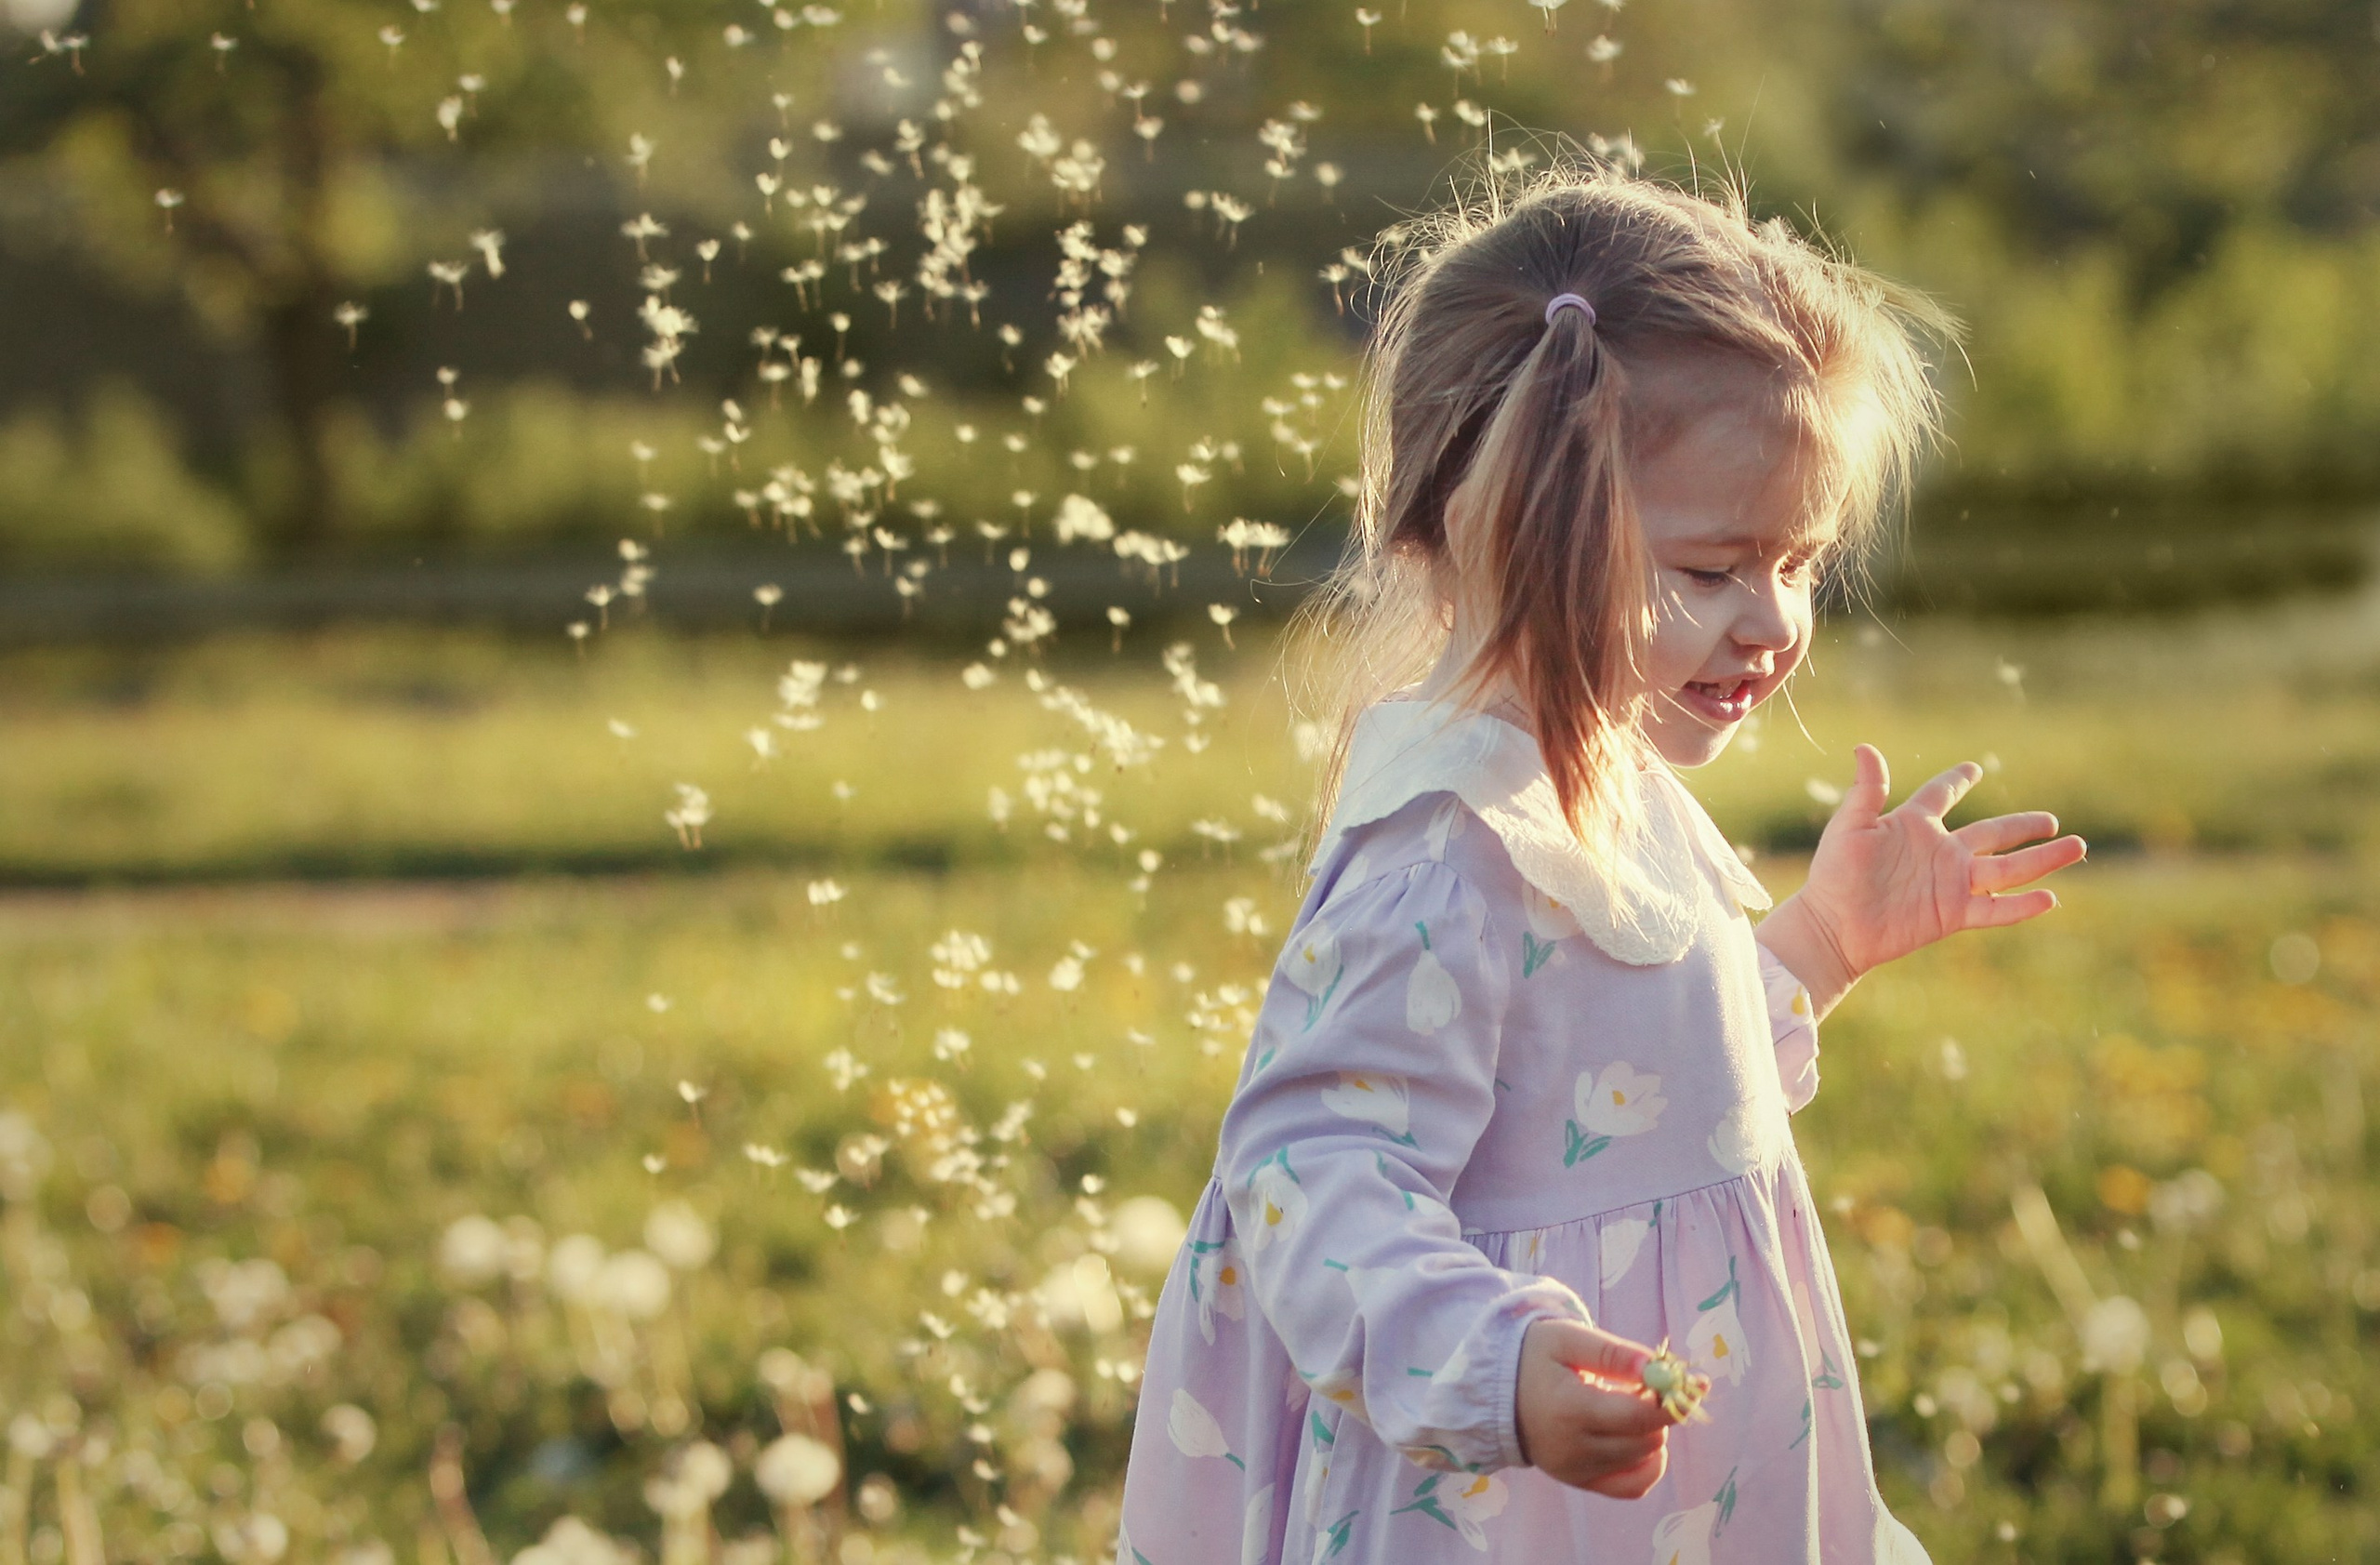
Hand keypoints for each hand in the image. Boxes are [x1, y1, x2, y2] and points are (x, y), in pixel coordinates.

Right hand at [1513, 1317, 1675, 1497]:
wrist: (1495, 1390)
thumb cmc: (1533, 1356)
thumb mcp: (1569, 1339)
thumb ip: (1615, 1353)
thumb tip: (1661, 1367)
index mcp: (1571, 1409)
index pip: (1641, 1416)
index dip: (1674, 1400)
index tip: (1691, 1381)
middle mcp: (1575, 1449)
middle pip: (1648, 1440)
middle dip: (1663, 1411)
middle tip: (1651, 1385)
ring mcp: (1578, 1471)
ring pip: (1646, 1462)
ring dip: (1654, 1433)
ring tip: (1634, 1406)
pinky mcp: (1580, 1482)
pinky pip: (1633, 1487)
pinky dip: (1647, 1465)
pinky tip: (1639, 1439)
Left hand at [1757, 744, 2085, 1015]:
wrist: (1832, 927)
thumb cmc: (1833, 876)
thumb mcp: (1849, 827)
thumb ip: (1866, 790)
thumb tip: (1865, 747)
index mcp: (1913, 825)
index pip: (1941, 795)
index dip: (1957, 780)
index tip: (1974, 768)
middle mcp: (1939, 852)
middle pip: (1992, 834)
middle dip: (2023, 827)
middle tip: (2053, 820)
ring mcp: (1950, 884)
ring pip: (2006, 869)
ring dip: (2041, 860)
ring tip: (2076, 847)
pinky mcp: (1952, 914)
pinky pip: (1994, 909)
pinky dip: (2020, 906)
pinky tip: (2049, 897)